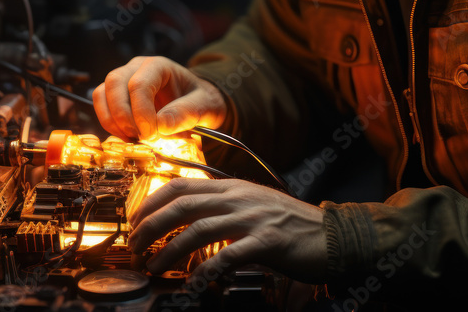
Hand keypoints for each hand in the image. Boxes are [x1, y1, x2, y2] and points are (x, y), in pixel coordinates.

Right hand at [93, 56, 227, 140]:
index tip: (150, 134)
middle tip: (140, 137)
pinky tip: (126, 136)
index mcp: (159, 66)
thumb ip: (186, 113)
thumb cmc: (201, 100)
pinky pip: (102, 106)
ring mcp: (124, 80)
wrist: (198, 102)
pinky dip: (109, 123)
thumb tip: (161, 126)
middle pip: (114, 83)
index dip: (140, 111)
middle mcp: (137, 68)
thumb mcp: (205, 105)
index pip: (139, 84)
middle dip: (123, 115)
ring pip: (102, 93)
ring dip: (112, 120)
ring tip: (132, 138)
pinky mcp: (117, 96)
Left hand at [127, 178, 327, 282]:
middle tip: (135, 246)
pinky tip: (193, 283)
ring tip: (154, 266)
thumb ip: (223, 207)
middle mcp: (239, 198)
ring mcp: (253, 219)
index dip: (151, 202)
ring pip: (198, 230)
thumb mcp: (253, 206)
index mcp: (233, 188)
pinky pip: (228, 255)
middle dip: (151, 226)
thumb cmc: (291, 225)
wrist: (332, 235)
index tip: (135, 221)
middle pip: (182, 206)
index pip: (181, 185)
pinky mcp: (267, 242)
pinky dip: (205, 270)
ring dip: (169, 250)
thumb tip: (189, 220)